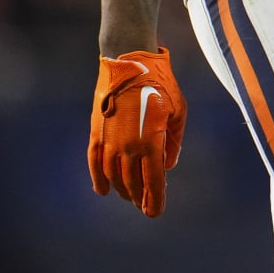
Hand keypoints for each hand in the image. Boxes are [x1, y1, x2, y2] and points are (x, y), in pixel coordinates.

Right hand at [88, 47, 186, 216]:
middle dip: (140, 198)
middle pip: (132, 183)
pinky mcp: (96, 132)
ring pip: (113, 177)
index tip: (155, 212)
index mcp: (151, 142)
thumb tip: (167, 165)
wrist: (128, 60)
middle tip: (145, 206)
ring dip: (122, 190)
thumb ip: (173, 142)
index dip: (154, 200)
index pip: (153, 182)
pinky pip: (95, 162)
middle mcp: (128, 146)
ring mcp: (110, 140)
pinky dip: (98, 178)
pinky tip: (103, 191)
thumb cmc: (160, 83)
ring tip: (130, 197)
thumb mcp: (178, 111)